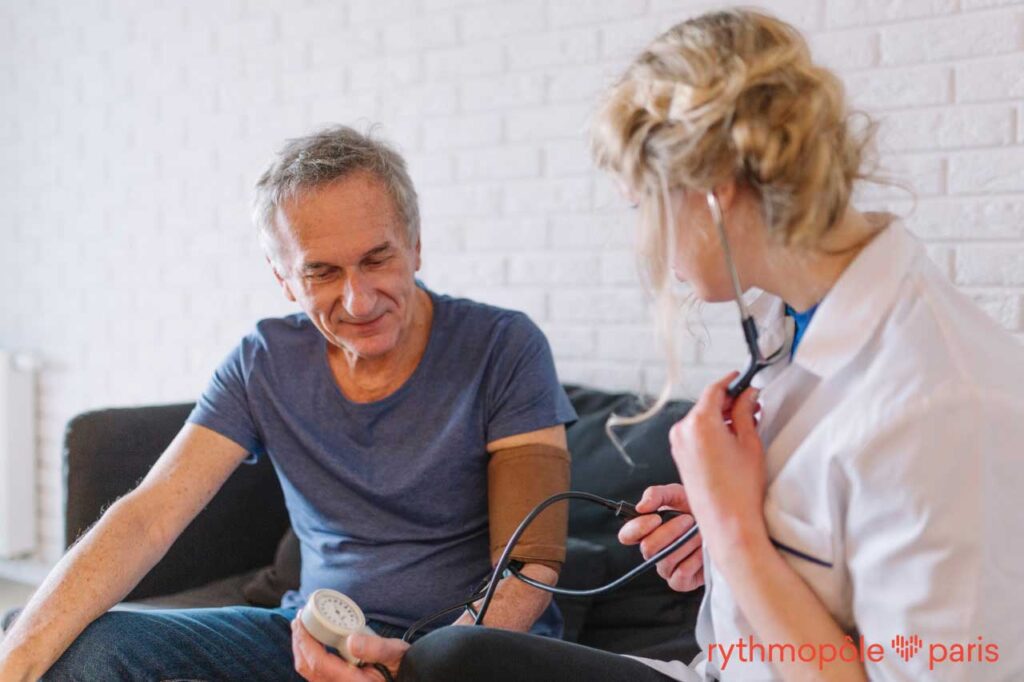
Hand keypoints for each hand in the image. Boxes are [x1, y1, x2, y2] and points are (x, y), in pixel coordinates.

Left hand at [291, 609, 408, 681]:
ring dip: (301, 650)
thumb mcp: (394, 653)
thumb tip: (351, 640)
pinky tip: (310, 642)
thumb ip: (376, 648)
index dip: (305, 642)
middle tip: (297, 620)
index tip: (300, 622)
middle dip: (298, 643)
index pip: (319, 663)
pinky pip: (315, 674)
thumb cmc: (401, 666)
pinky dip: (308, 656)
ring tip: (300, 628)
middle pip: (308, 669)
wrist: (407, 678)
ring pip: (309, 673)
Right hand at [618, 484, 703, 590]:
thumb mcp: (676, 494)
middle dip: (670, 531)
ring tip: (699, 533)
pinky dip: (695, 560)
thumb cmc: (695, 510)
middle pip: (647, 548)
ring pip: (666, 560)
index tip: (656, 518)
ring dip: (686, 543)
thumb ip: (656, 495)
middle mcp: (653, 552)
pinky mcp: (680, 582)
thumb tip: (641, 507)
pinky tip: (703, 550)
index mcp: (646, 531)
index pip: (626, 535)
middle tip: (687, 520)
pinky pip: (680, 574)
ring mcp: (665, 568)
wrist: (721, 525)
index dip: (638, 528)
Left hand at [669, 372, 767, 560]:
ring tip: (746, 425)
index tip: (744, 380)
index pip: (715, 389)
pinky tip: (731, 440)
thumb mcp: (749, 443)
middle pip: (706, 404)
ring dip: (720, 417)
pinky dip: (711, 431)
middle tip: (753, 405)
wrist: (727, 523)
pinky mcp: (679, 457)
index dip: (731, 382)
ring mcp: (678, 444)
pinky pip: (695, 434)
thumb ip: (746, 412)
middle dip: (729, 402)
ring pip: (701, 419)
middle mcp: (683, 430)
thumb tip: (747, 395)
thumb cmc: (740, 488)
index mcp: (700, 422)